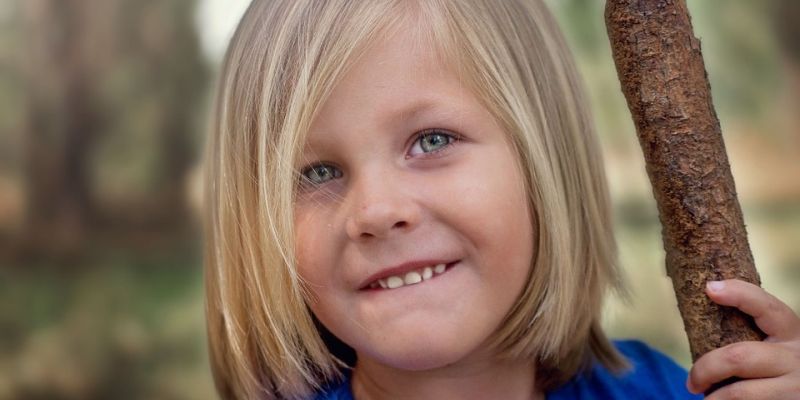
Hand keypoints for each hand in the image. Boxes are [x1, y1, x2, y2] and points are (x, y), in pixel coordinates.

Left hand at [686, 279, 799, 398]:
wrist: (799, 393)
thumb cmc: (779, 370)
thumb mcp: (773, 346)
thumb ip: (748, 334)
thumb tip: (704, 310)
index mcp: (790, 332)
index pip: (767, 306)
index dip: (739, 294)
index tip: (709, 288)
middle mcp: (797, 357)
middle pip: (739, 356)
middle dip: (706, 369)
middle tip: (691, 382)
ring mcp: (795, 386)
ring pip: (740, 392)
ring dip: (714, 398)